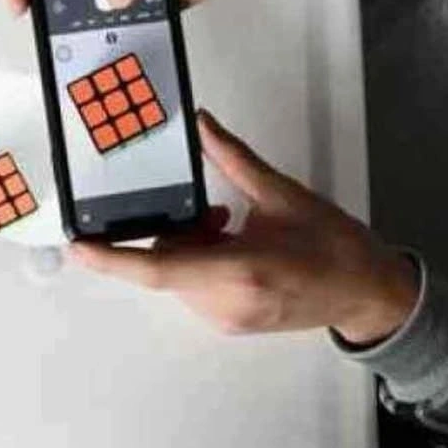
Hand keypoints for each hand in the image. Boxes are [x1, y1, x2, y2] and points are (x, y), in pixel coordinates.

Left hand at [69, 110, 418, 345]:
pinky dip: (199, 261)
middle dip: (176, 231)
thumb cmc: (335, 248)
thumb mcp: (283, 195)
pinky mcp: (228, 323)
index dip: (112, 258)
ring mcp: (226, 318)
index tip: (79, 246)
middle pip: (167, 262)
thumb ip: (233, 159)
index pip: (159, 267)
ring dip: (190, 245)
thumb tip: (202, 124)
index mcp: (241, 271)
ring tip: (231, 225)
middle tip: (215, 211)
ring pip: (178, 274)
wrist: (368, 295)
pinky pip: (192, 286)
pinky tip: (231, 244)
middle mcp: (226, 302)